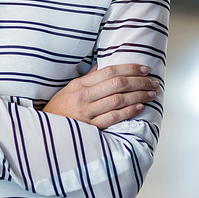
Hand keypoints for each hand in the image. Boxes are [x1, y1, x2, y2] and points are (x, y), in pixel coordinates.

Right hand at [43, 63, 158, 129]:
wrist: (46, 132)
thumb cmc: (59, 109)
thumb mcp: (70, 89)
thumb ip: (88, 78)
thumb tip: (101, 65)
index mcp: (79, 84)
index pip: (109, 71)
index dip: (129, 68)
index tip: (144, 69)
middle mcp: (83, 96)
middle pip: (117, 84)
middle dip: (139, 82)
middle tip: (153, 82)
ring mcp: (87, 112)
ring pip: (118, 100)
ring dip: (138, 95)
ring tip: (151, 94)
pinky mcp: (90, 128)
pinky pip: (113, 117)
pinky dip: (128, 111)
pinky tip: (139, 107)